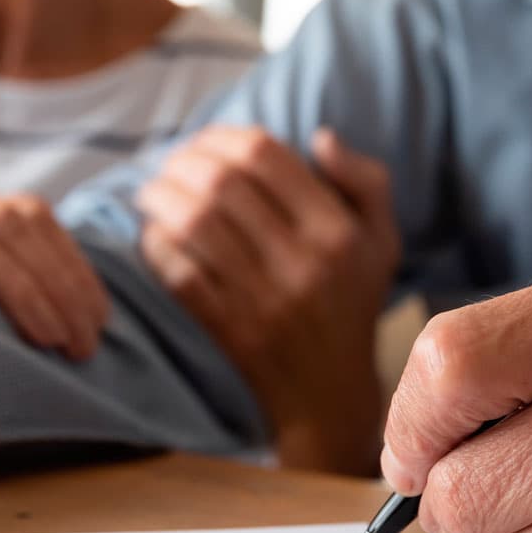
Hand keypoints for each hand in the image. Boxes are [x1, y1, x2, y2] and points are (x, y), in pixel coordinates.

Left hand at [137, 127, 398, 475]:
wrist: (330, 396)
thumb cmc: (351, 305)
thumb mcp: (381, 241)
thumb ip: (365, 182)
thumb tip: (320, 136)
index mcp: (338, 231)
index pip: (266, 155)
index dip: (223, 136)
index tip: (205, 141)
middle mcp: (303, 262)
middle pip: (222, 183)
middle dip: (182, 162)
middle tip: (168, 164)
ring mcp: (264, 298)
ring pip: (194, 224)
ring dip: (160, 198)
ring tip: (150, 193)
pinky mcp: (231, 329)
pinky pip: (180, 273)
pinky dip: (157, 246)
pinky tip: (153, 235)